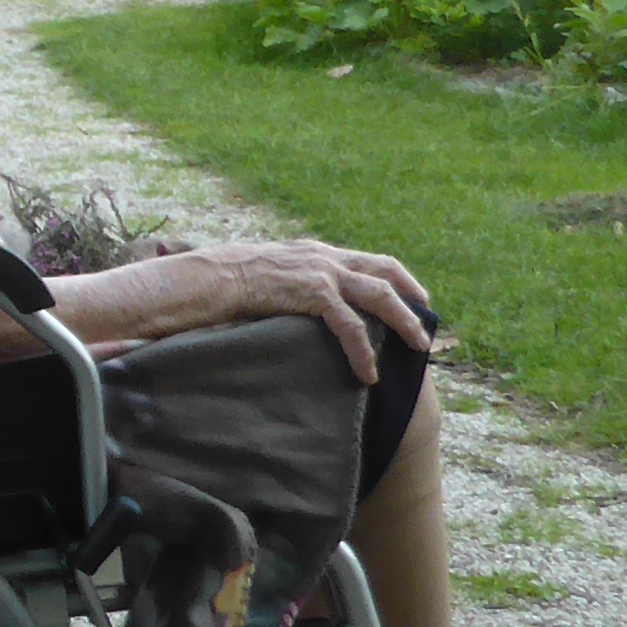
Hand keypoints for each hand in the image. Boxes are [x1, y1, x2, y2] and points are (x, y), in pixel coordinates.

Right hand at [72, 237, 435, 375]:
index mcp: (313, 253)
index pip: (369, 261)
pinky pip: (349, 323)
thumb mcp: (264, 283)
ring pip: (379, 294)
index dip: (398, 281)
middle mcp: (322, 256)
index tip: (417, 302)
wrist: (197, 280)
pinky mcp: (309, 291)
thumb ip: (288, 292)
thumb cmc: (220, 288)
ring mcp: (318, 270)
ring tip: (418, 351)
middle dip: (414, 300)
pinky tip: (368, 373)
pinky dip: (364, 350)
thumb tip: (299, 315)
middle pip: (386, 272)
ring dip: (403, 324)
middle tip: (429, 329)